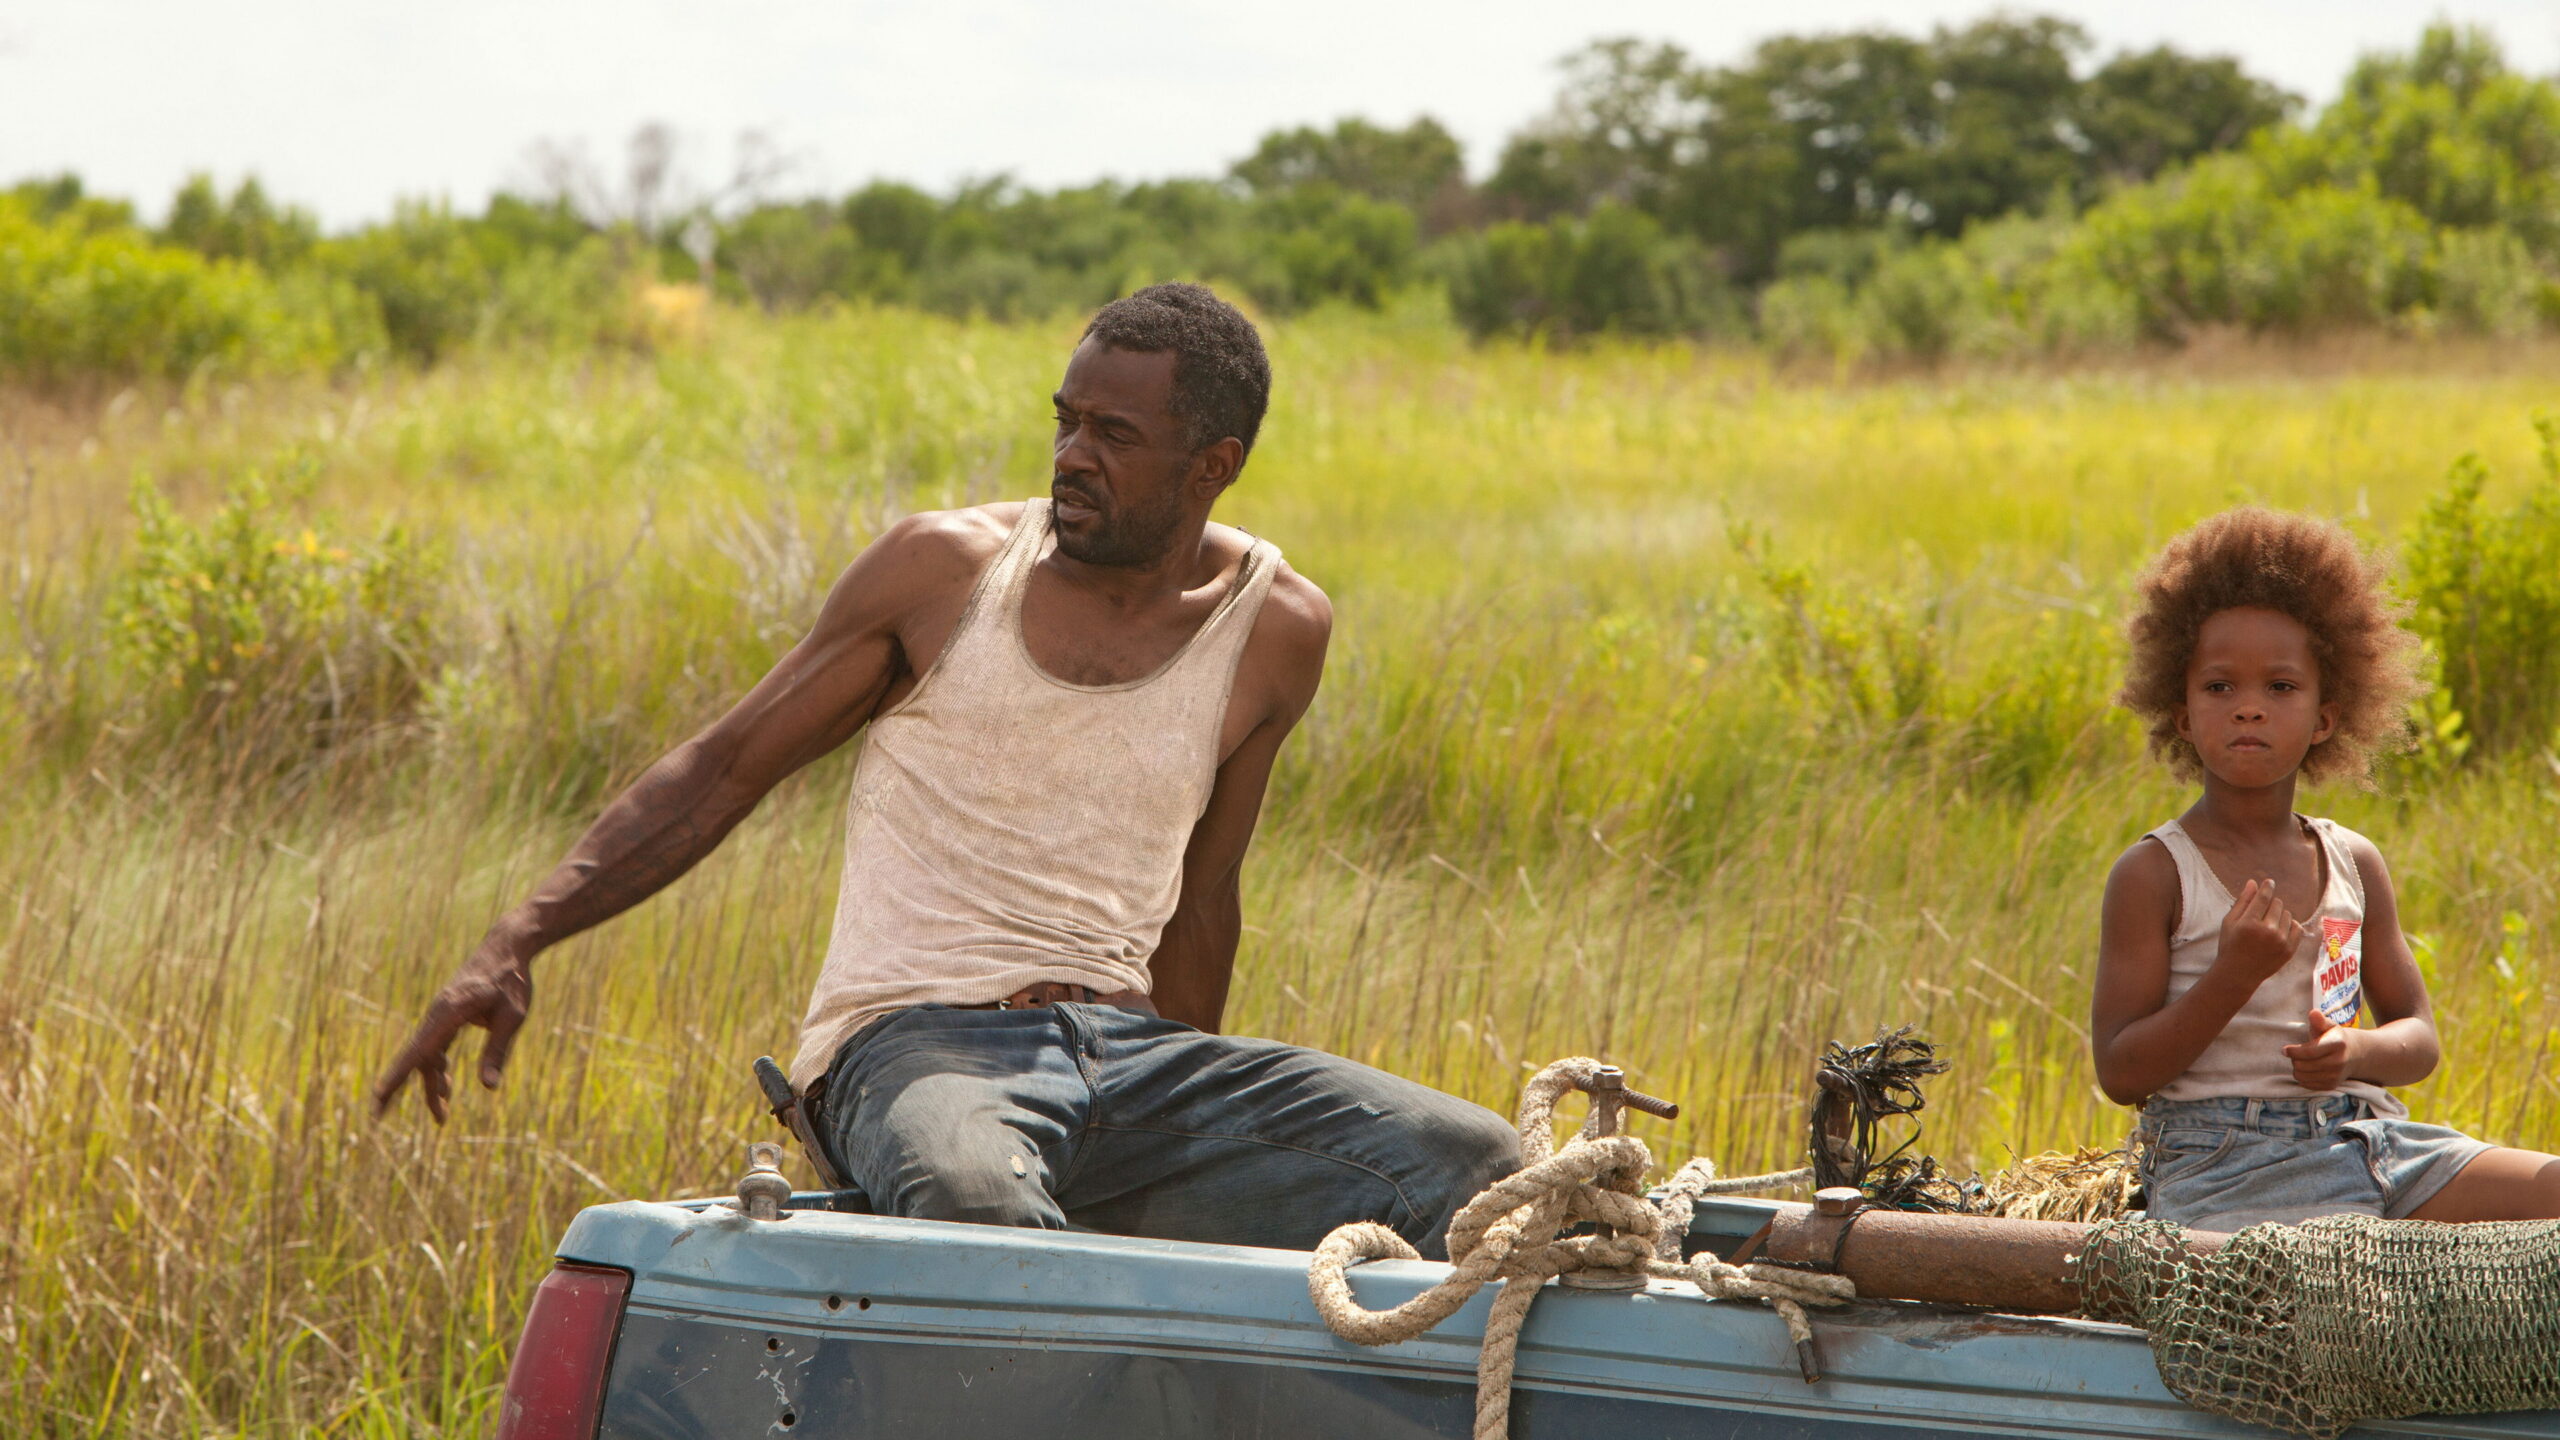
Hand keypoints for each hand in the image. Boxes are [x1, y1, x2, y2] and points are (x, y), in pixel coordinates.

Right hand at [372, 936, 533, 1123]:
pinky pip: (436, 1047)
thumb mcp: (512, 1017)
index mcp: (449, 1012)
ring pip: (428, 1056)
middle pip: (417, 1058)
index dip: (397, 1076)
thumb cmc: (512, 981)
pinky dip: (440, 1068)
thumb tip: (489, 1087)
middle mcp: (438, 1014)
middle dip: (400, 1088)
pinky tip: (447, 1087)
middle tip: (378, 1117)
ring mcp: (441, 1015)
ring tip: (442, 1117)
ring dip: (432, 1085)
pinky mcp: (448, 1016)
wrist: (508, 947)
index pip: (418, 1051)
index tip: (378, 1097)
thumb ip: (497, 1051)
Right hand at [2215, 877, 2304, 986]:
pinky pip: (2297, 928)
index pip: (2264, 897)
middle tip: (2261, 913)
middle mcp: (2268, 931)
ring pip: (2288, 915)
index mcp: (2250, 923)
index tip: (2269, 882)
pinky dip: (2290, 925)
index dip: (2267, 887)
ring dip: (2279, 915)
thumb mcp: (2229, 922)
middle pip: (2278, 904)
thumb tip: (2253, 882)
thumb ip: (2242, 902)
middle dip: (2270, 904)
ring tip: (2268, 924)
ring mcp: (2281, 941)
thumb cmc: (2230, 945)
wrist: (2238, 974)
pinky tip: (2279, 929)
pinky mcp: (2289, 950)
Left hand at [2283, 1007, 2356, 1090]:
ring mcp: (2335, 1076)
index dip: (2293, 1051)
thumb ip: (2319, 1020)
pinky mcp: (2332, 1085)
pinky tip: (2308, 1069)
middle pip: (2302, 1065)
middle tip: (2296, 1054)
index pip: (2308, 1052)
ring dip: (2297, 1069)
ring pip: (2302, 1076)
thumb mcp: (2329, 1026)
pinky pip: (2307, 1085)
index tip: (2285, 1049)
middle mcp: (2338, 1062)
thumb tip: (2314, 1013)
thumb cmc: (2335, 1038)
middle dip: (2294, 1059)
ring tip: (2302, 1061)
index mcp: (2337, 1044)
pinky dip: (2303, 1078)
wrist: (2355, 1055)